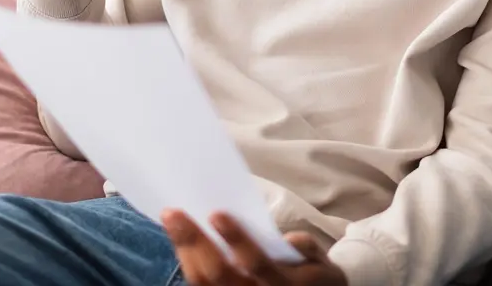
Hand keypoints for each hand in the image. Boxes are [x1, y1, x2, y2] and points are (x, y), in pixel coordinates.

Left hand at [162, 210, 347, 285]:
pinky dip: (188, 261)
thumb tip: (288, 240)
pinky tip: (181, 241)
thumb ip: (305, 248)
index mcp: (283, 284)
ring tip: (173, 221)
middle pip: (218, 274)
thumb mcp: (319, 260)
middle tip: (174, 213)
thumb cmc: (313, 275)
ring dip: (184, 251)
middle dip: (194, 242)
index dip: (235, 240)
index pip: (255, 263)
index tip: (217, 214)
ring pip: (203, 283)